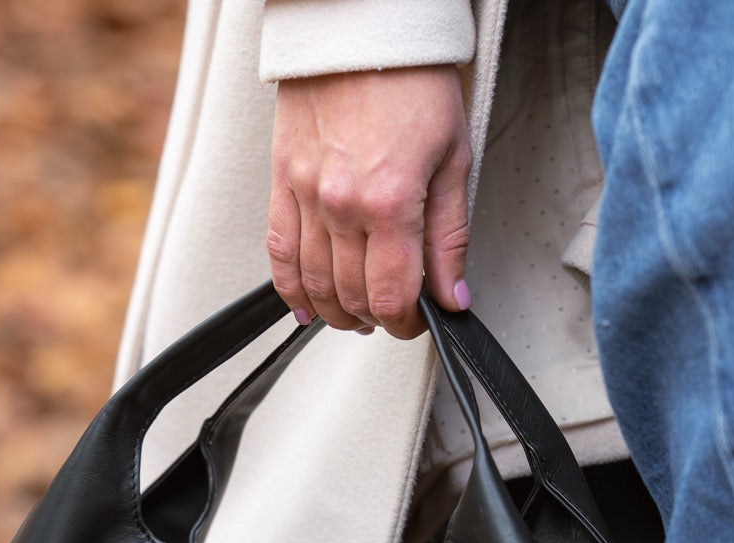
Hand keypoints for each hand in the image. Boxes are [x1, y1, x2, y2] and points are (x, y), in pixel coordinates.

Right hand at [268, 65, 472, 339]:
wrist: (359, 26)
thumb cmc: (412, 81)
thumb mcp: (454, 159)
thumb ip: (450, 237)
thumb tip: (451, 296)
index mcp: (390, 201)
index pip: (392, 295)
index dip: (406, 323)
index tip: (416, 322)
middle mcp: (342, 204)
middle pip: (352, 296)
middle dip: (375, 319)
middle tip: (392, 317)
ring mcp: (306, 196)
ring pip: (315, 284)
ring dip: (337, 312)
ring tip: (356, 315)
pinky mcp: (282, 183)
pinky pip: (279, 254)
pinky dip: (292, 290)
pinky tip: (307, 307)